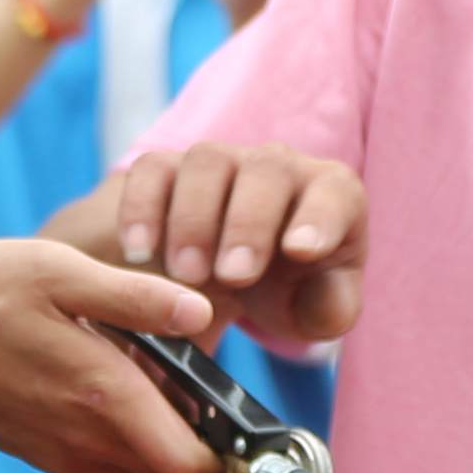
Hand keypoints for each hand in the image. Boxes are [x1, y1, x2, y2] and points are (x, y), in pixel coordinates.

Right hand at [0, 237, 220, 472]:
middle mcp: (87, 439)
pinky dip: (115, 434)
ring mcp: (61, 454)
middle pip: (170, 469)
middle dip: (190, 434)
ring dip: (151, 434)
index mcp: (104, 396)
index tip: (229, 413)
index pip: (191, 466)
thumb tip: (201, 312)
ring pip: (137, 467)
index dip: (224, 451)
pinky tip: (94, 382)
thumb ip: (137, 298)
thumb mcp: (61, 273)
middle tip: (180, 377)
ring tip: (135, 375)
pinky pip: (101, 459)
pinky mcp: (41, 454)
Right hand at [102, 141, 364, 347]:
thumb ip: (329, 310)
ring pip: (207, 164)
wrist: (229, 279)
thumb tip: (328, 305)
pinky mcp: (167, 168)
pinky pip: (152, 170)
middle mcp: (276, 165)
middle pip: (267, 172)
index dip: (319, 217)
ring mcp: (220, 160)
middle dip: (248, 224)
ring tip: (185, 275)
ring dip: (195, 218)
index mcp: (329, 194)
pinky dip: (142, 208)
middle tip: (232, 278)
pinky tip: (138, 254)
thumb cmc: (286, 290)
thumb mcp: (312, 311)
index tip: (299, 251)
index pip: (334, 192)